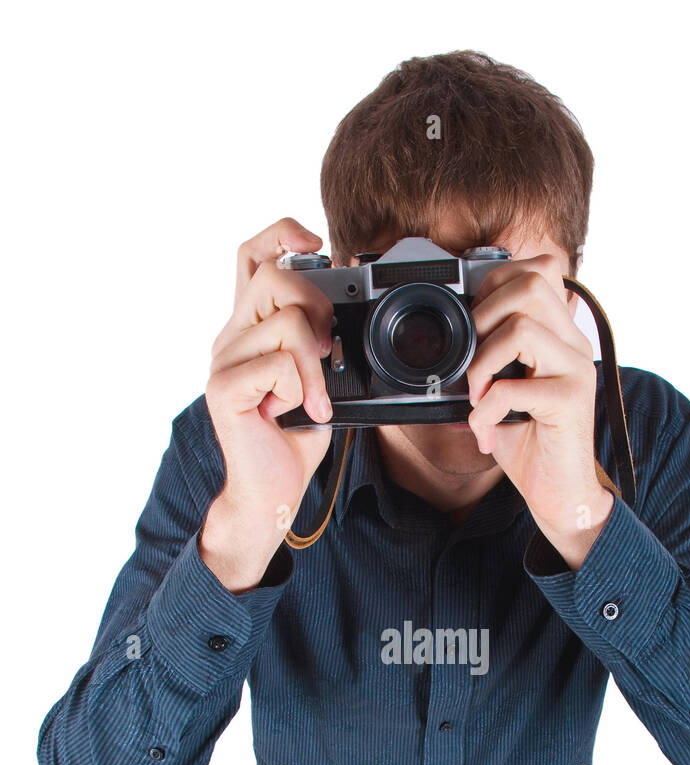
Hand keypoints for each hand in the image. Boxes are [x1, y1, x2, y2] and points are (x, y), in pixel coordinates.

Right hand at [201, 217, 335, 591]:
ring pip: (285, 321)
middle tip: (325, 356)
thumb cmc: (297, 435)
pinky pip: (278, 365)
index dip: (282, 233)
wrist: (274, 490)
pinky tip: (294, 413)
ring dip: (314, 364)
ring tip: (311, 399)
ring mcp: (223, 360)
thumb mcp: (321, 374)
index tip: (316, 244)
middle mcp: (231, 336)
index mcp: (252, 325)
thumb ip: (323, 335)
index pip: (253, 253)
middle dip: (317, 308)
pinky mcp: (223, 388)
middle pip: (276, 276)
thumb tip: (350, 289)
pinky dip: (300, 390)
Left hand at [465, 253, 614, 569]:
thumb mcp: (504, 390)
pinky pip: (514, 387)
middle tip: (473, 362)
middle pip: (532, 285)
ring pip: (522, 327)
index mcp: (561, 334)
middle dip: (484, 318)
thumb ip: (491, 355)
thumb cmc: (530, 443)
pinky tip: (484, 431)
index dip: (495, 286)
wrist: (561, 495)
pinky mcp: (570, 401)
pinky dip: (485, 410)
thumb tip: (453, 331)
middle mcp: (574, 344)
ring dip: (482, 364)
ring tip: (476, 397)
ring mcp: (576, 370)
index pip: (536, 271)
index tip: (475, 329)